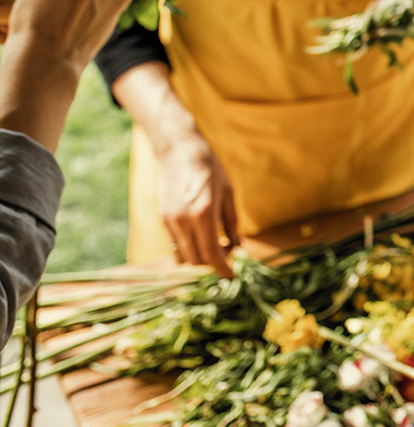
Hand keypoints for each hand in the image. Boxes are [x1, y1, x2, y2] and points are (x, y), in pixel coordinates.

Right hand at [157, 131, 239, 276]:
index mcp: (204, 214)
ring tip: (214, 244)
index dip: (223, 269)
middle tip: (227, 252)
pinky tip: (200, 235)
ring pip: (183, 256)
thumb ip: (232, 223)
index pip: (211, 255)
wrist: (180, 151)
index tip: (232, 275)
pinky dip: (188, 247)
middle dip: (213, 263)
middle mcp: (184, 221)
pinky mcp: (163, 218)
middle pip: (197, 260)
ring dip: (199, 257)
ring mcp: (170, 221)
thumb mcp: (228, 194)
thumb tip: (236, 247)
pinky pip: (174, 244)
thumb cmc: (211, 170)